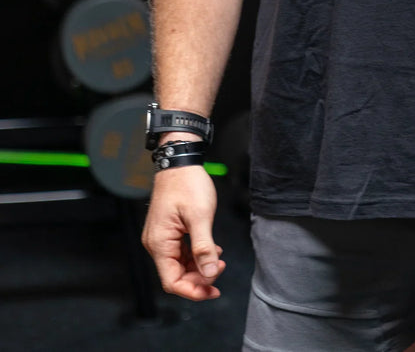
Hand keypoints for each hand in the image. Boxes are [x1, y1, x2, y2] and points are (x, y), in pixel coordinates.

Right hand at [141, 165, 225, 300]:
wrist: (180, 162)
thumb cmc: (187, 184)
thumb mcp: (200, 216)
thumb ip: (204, 248)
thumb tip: (209, 273)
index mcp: (159, 243)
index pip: (172, 281)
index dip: (193, 290)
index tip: (213, 290)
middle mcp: (156, 244)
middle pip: (176, 275)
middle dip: (199, 277)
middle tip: (220, 269)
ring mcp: (161, 237)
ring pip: (179, 264)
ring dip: (199, 266)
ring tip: (218, 259)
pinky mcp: (168, 231)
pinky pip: (181, 252)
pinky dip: (195, 255)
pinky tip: (211, 250)